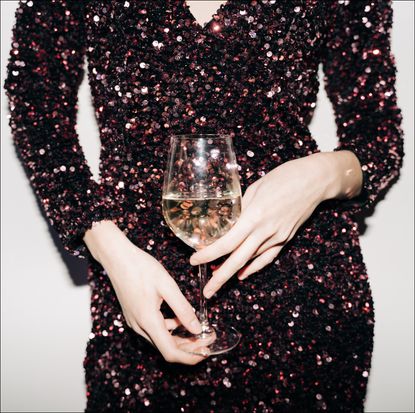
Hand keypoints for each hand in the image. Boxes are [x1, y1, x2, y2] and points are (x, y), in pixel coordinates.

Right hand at [83, 221, 208, 364]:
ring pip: (161, 340)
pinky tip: (181, 318)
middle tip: (209, 338)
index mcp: (148, 320)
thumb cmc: (141, 267)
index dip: (190, 357)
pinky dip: (171, 328)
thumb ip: (182, 308)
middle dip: (190, 347)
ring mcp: (135, 322)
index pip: (170, 352)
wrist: (116, 258)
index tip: (207, 351)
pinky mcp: (135, 316)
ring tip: (200, 329)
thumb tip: (197, 328)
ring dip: (181, 338)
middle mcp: (139, 326)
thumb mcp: (167, 285)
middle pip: (167, 348)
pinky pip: (155, 330)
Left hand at [189, 151, 362, 297]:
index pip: (227, 242)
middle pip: (238, 259)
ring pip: (252, 261)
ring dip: (234, 273)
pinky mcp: (287, 238)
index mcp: (254, 215)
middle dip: (220, 278)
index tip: (194, 260)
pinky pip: (268, 257)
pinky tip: (243, 275)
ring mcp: (278, 236)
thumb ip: (241, 206)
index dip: (209, 254)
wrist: (316, 180)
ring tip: (218, 282)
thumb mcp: (256, 188)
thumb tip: (228, 218)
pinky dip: (254, 268)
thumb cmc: (285, 177)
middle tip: (206, 292)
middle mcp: (266, 230)